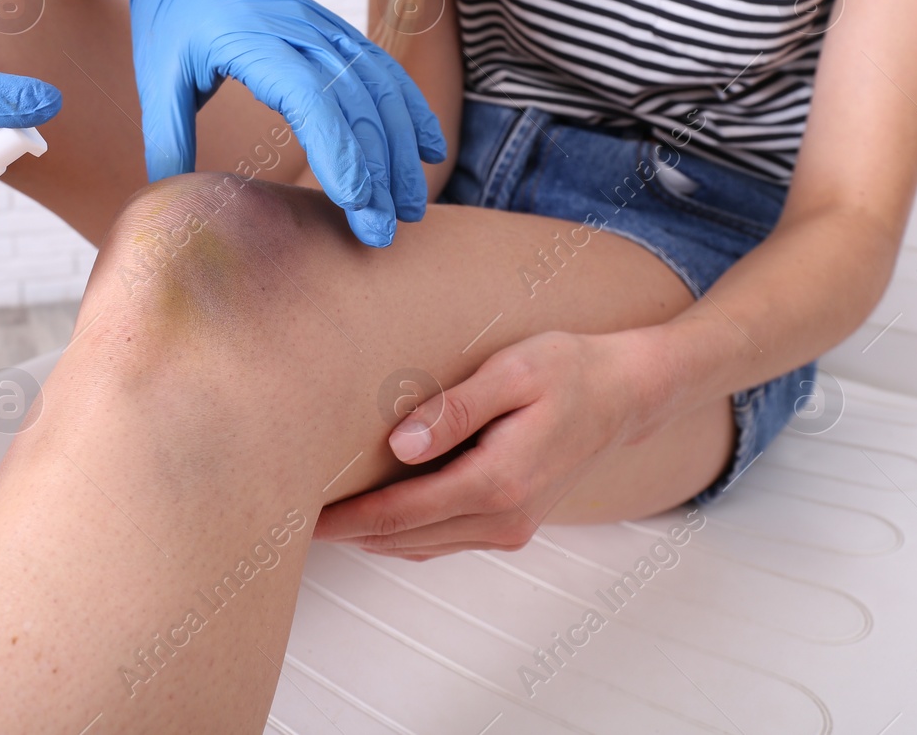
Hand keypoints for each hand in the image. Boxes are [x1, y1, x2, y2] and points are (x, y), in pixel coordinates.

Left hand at [96, 0, 445, 246]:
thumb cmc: (171, 17)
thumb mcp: (156, 77)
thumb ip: (167, 140)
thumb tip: (173, 204)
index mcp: (251, 38)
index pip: (310, 97)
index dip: (338, 149)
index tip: (355, 201)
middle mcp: (299, 29)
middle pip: (354, 101)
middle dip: (377, 169)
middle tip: (384, 229)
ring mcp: (325, 26)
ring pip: (379, 87)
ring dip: (402, 148)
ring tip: (410, 206)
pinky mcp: (337, 30)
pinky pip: (384, 69)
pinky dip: (410, 109)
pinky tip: (430, 149)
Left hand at [316, 331, 661, 557]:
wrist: (625, 395)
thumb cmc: (568, 370)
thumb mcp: (511, 373)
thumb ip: (454, 410)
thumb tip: (399, 446)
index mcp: (498, 481)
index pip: (400, 512)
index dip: (346, 519)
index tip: (299, 516)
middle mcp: (503, 517)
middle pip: (404, 538)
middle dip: (347, 533)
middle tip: (291, 520)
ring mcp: (510, 528)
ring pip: (421, 546)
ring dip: (372, 538)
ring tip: (321, 520)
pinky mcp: (512, 525)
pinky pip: (444, 541)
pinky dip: (404, 536)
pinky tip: (373, 518)